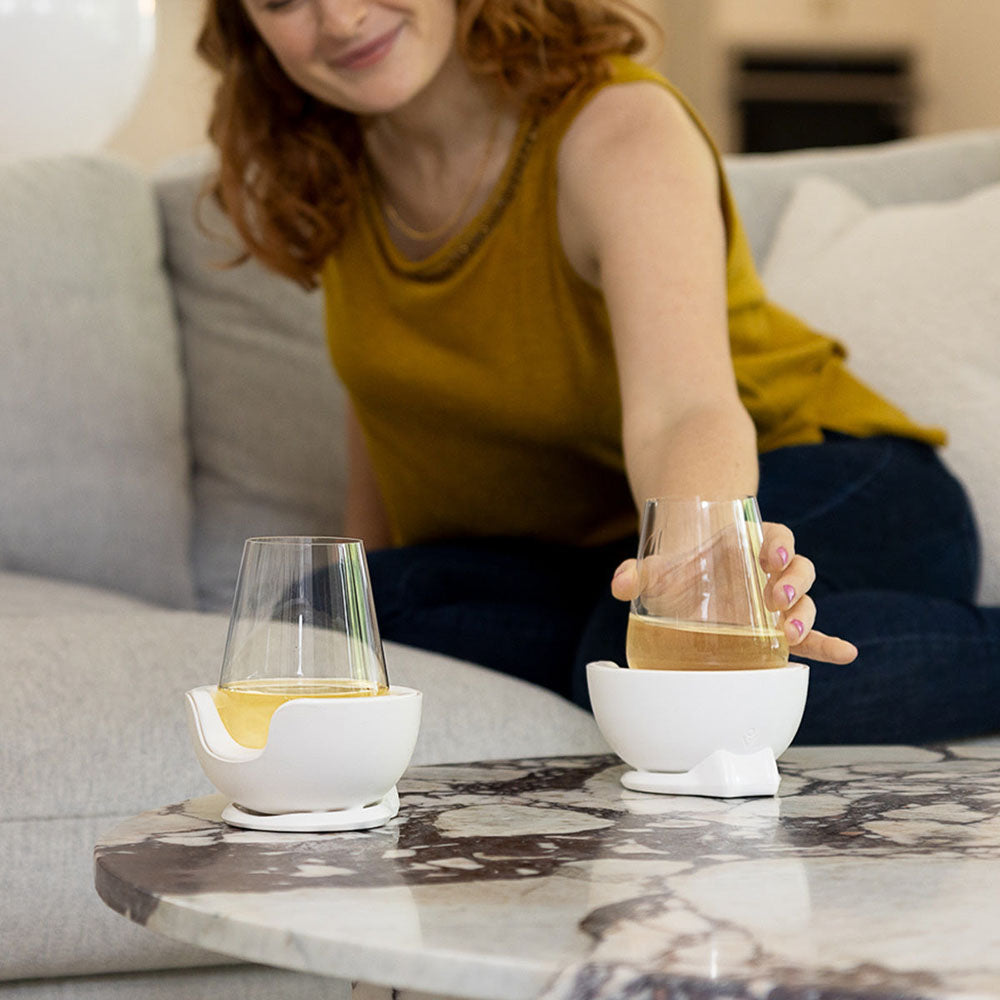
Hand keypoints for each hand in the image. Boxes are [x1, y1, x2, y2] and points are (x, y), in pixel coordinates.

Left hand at [612, 521, 857, 664]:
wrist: (687, 587)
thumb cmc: (679, 572)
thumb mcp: (658, 570)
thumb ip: (637, 573)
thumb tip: (619, 584)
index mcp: (748, 544)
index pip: (776, 536)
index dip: (778, 544)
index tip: (769, 555)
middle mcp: (770, 571)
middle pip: (799, 568)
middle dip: (792, 581)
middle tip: (774, 595)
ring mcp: (777, 601)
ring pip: (806, 599)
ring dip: (805, 612)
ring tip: (791, 630)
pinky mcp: (779, 630)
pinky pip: (813, 636)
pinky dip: (829, 644)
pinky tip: (846, 654)